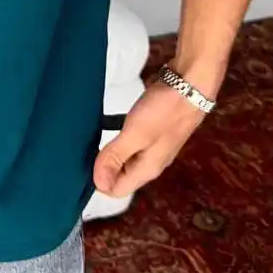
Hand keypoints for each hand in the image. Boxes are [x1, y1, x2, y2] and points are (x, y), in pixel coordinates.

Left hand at [93, 76, 213, 199]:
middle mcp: (150, 161)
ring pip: (124, 155)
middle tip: (80, 146)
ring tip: (87, 134)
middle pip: (119, 174)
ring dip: (107, 148)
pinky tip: (104, 121)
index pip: (116, 190)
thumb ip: (116, 157)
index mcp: (147, 169)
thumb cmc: (165, 110)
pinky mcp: (152, 128)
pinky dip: (117, 133)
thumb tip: (98, 184)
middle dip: (100, 164)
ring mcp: (153, 144)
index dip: (97, 180)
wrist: (192, 82)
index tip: (81, 161)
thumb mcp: (136, 134)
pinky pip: (129, 138)